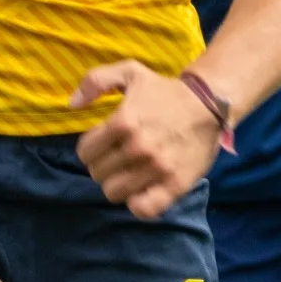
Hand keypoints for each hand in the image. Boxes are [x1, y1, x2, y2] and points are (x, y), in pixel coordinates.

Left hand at [70, 61, 223, 219]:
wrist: (208, 104)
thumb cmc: (165, 90)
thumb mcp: (130, 72)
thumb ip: (96, 81)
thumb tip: (72, 104)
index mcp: (123, 122)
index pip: (85, 152)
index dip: (90, 148)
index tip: (103, 145)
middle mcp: (137, 148)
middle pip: (97, 174)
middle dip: (104, 166)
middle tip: (118, 158)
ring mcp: (157, 169)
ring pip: (114, 193)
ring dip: (118, 184)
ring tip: (129, 173)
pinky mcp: (175, 185)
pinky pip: (144, 209)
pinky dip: (139, 204)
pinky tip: (141, 191)